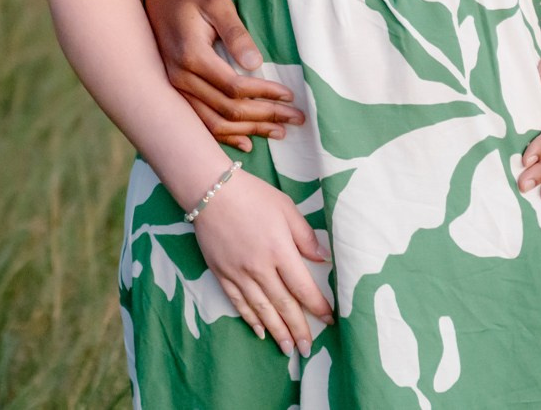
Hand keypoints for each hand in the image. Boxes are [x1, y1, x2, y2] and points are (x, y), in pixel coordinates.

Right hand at [145, 0, 304, 152]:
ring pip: (214, 123)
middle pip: (227, 110)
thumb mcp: (216, 2)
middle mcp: (181, 79)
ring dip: (249, 130)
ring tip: (279, 132)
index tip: (289, 95)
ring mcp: (176, 90)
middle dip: (265, 116)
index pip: (234, 87)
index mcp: (192, 56)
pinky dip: (225, 136)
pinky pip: (200, 123)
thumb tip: (256, 63)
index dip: (264, 94)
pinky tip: (247, 143)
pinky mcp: (176, 93)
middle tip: (296, 118)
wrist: (155, 0)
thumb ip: (236, 32)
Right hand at [192, 170, 334, 356]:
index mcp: (280, 251)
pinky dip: (251, 319)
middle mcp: (260, 268)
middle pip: (283, 305)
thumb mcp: (286, 208)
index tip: (329, 319)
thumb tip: (323, 259)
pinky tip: (260, 331)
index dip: (317, 306)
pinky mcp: (222, 274)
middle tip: (308, 349)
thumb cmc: (252, 195)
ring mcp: (239, 273)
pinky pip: (238, 303)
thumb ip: (305, 236)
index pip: (303, 287)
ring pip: (261, 310)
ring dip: (277, 331)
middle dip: (298, 329)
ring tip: (288, 349)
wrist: (210, 192)